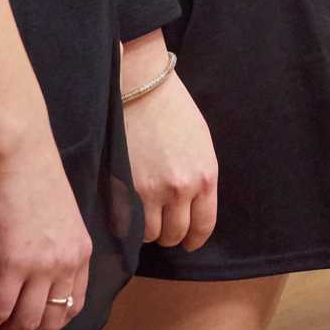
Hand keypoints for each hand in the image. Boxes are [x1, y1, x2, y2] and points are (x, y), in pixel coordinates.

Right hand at [0, 137, 93, 329]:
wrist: (20, 152)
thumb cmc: (34, 175)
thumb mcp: (60, 214)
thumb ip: (57, 244)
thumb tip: (39, 268)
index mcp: (82, 252)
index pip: (73, 306)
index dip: (49, 327)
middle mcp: (68, 263)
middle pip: (51, 322)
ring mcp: (42, 265)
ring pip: (25, 322)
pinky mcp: (13, 262)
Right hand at [119, 52, 218, 251]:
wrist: (142, 87)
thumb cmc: (174, 111)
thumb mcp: (201, 145)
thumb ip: (200, 178)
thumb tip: (191, 209)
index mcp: (205, 176)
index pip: (203, 225)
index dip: (194, 239)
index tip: (189, 243)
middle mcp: (180, 188)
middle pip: (175, 234)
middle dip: (170, 235)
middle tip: (163, 228)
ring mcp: (150, 190)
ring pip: (149, 234)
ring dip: (147, 230)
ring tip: (143, 217)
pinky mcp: (123, 187)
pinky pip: (125, 223)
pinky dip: (127, 223)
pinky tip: (127, 212)